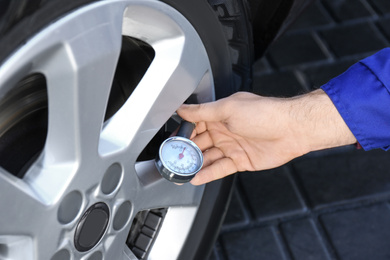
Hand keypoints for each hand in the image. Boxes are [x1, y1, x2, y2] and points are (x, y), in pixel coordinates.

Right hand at [177, 90, 355, 184]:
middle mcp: (224, 130)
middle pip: (200, 143)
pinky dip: (209, 173)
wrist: (291, 129)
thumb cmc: (264, 113)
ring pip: (208, 157)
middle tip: (173, 160)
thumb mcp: (227, 108)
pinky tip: (197, 177)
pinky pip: (221, 168)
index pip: (194, 124)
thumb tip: (182, 108)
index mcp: (219, 115)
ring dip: (196, 164)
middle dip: (186, 151)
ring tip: (182, 172)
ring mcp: (232, 146)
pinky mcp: (240, 161)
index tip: (170, 142)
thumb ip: (202, 112)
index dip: (182, 133)